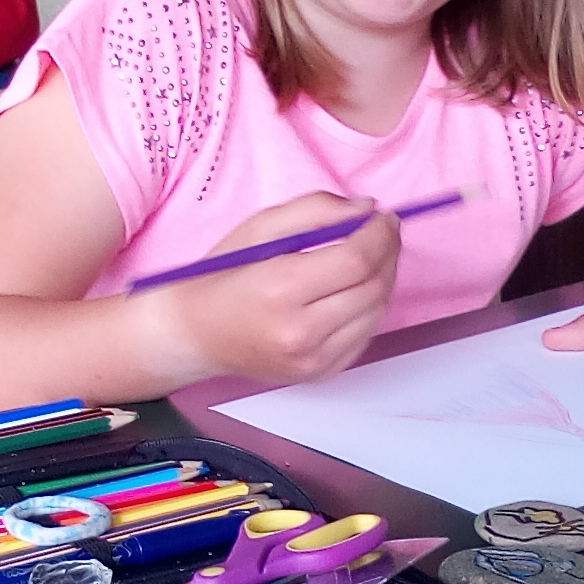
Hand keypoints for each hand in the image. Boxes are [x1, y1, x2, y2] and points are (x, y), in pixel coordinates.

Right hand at [154, 193, 398, 385]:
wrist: (195, 334)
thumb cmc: (222, 277)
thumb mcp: (259, 228)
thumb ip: (315, 210)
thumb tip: (367, 210)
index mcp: (279, 289)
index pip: (356, 260)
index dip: (379, 234)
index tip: (383, 216)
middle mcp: (299, 332)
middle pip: (373, 287)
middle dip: (388, 252)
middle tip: (383, 231)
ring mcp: (312, 360)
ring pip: (376, 312)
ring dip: (384, 278)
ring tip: (370, 256)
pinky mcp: (320, 374)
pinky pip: (365, 335)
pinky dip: (370, 307)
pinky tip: (355, 288)